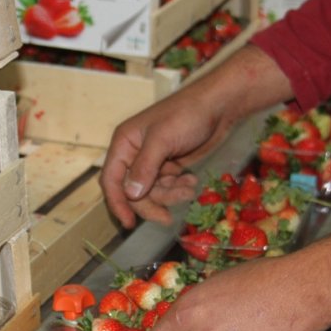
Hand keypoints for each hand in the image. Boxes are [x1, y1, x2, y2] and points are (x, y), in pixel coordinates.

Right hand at [100, 45, 286, 228]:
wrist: (219, 106)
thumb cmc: (186, 115)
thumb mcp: (163, 139)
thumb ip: (145, 167)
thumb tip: (130, 194)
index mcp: (125, 143)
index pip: (111, 179)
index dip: (117, 203)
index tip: (129, 224)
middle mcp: (135, 154)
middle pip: (133, 191)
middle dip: (151, 203)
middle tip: (167, 218)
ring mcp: (154, 161)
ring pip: (153, 192)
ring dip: (170, 194)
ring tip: (189, 186)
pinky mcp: (171, 166)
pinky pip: (168, 186)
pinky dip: (179, 187)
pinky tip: (192, 178)